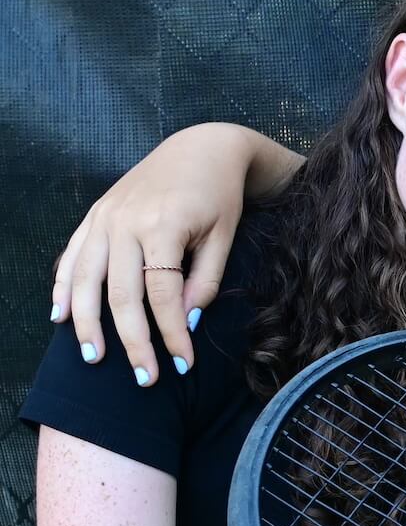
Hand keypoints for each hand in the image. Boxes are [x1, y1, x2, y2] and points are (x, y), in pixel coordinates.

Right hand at [50, 123, 252, 385]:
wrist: (200, 147)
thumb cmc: (219, 196)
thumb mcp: (224, 236)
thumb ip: (206, 279)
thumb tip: (187, 321)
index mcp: (164, 227)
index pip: (163, 296)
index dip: (172, 335)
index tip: (182, 365)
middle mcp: (126, 223)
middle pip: (121, 294)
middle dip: (132, 341)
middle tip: (144, 378)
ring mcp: (104, 218)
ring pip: (85, 279)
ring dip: (86, 323)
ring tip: (94, 358)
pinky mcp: (94, 215)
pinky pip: (71, 256)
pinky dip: (62, 287)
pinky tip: (59, 317)